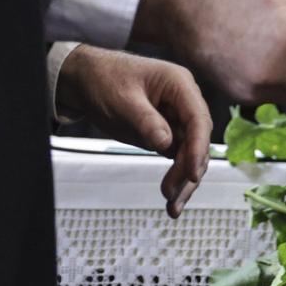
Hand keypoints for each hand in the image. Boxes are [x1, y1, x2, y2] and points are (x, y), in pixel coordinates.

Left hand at [55, 45, 209, 216]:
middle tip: (171, 194)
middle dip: (188, 170)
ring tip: (172, 206)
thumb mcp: (122, 100)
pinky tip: (171, 196)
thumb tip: (166, 144)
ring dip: (184, 180)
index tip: (191, 174)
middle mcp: (183, 102)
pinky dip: (176, 177)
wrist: (86, 80)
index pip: (198, 119)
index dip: (198, 147)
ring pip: (191, 154)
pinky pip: (178, 158)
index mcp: (179, 84)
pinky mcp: (167, 133)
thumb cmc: (105, 79)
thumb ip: (145, 121)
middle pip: (198, 140)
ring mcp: (176, 118)